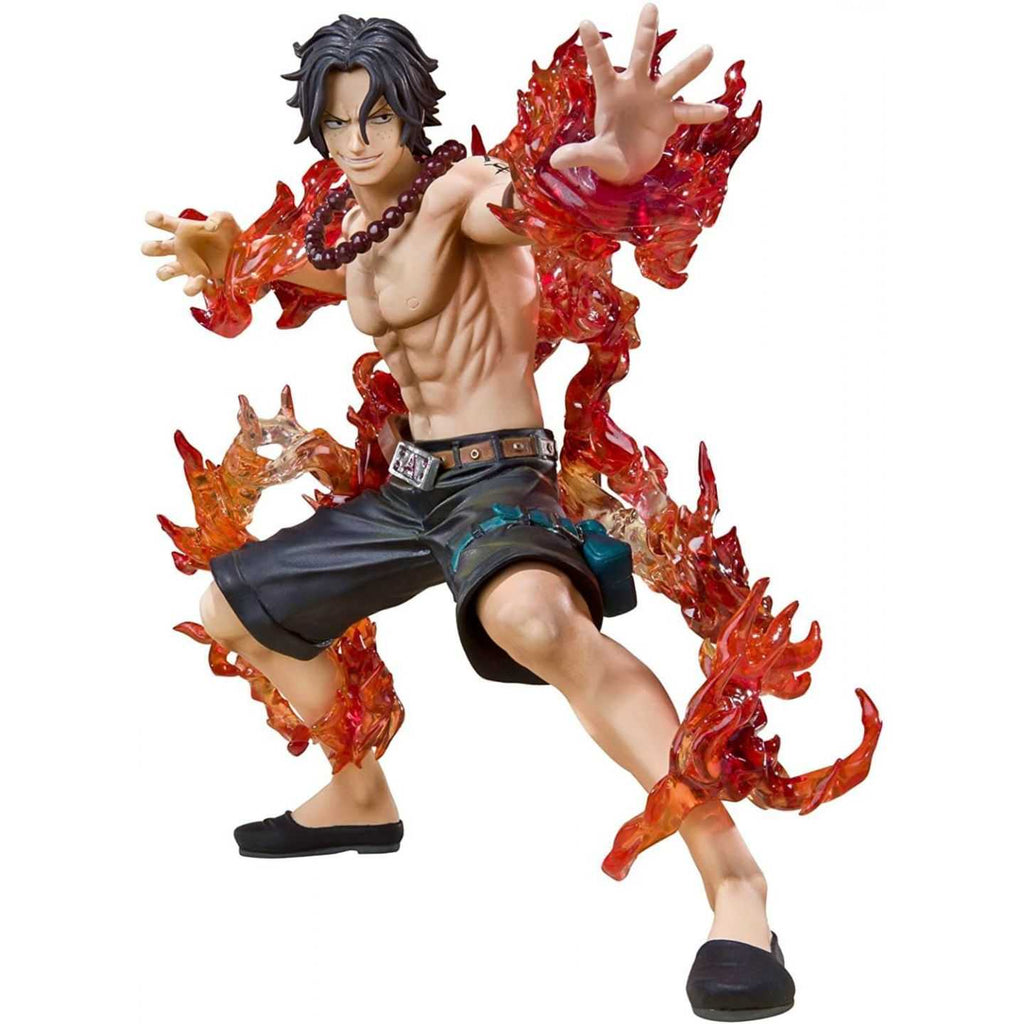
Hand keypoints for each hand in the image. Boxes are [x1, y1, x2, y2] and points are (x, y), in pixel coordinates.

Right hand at [141, 210, 240, 295]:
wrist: (243, 254)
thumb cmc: (230, 234)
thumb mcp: (227, 220)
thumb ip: (219, 217)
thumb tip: (210, 225)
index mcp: (183, 229)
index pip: (162, 222)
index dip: (154, 219)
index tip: (153, 218)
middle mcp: (180, 248)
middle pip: (155, 248)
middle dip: (150, 248)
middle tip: (156, 247)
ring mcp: (187, 265)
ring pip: (165, 271)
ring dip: (165, 272)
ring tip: (175, 268)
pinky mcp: (199, 279)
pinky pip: (190, 286)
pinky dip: (194, 286)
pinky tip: (203, 280)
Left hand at [550, 3, 727, 184]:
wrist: (626, 168)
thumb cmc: (607, 155)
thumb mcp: (593, 155)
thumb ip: (577, 154)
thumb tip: (554, 161)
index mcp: (610, 93)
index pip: (600, 65)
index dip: (593, 46)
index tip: (585, 22)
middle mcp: (635, 89)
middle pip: (641, 56)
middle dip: (645, 33)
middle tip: (650, 7)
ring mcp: (654, 100)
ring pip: (673, 79)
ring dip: (690, 66)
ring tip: (708, 49)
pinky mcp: (669, 117)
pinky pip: (689, 112)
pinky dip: (704, 112)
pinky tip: (721, 110)